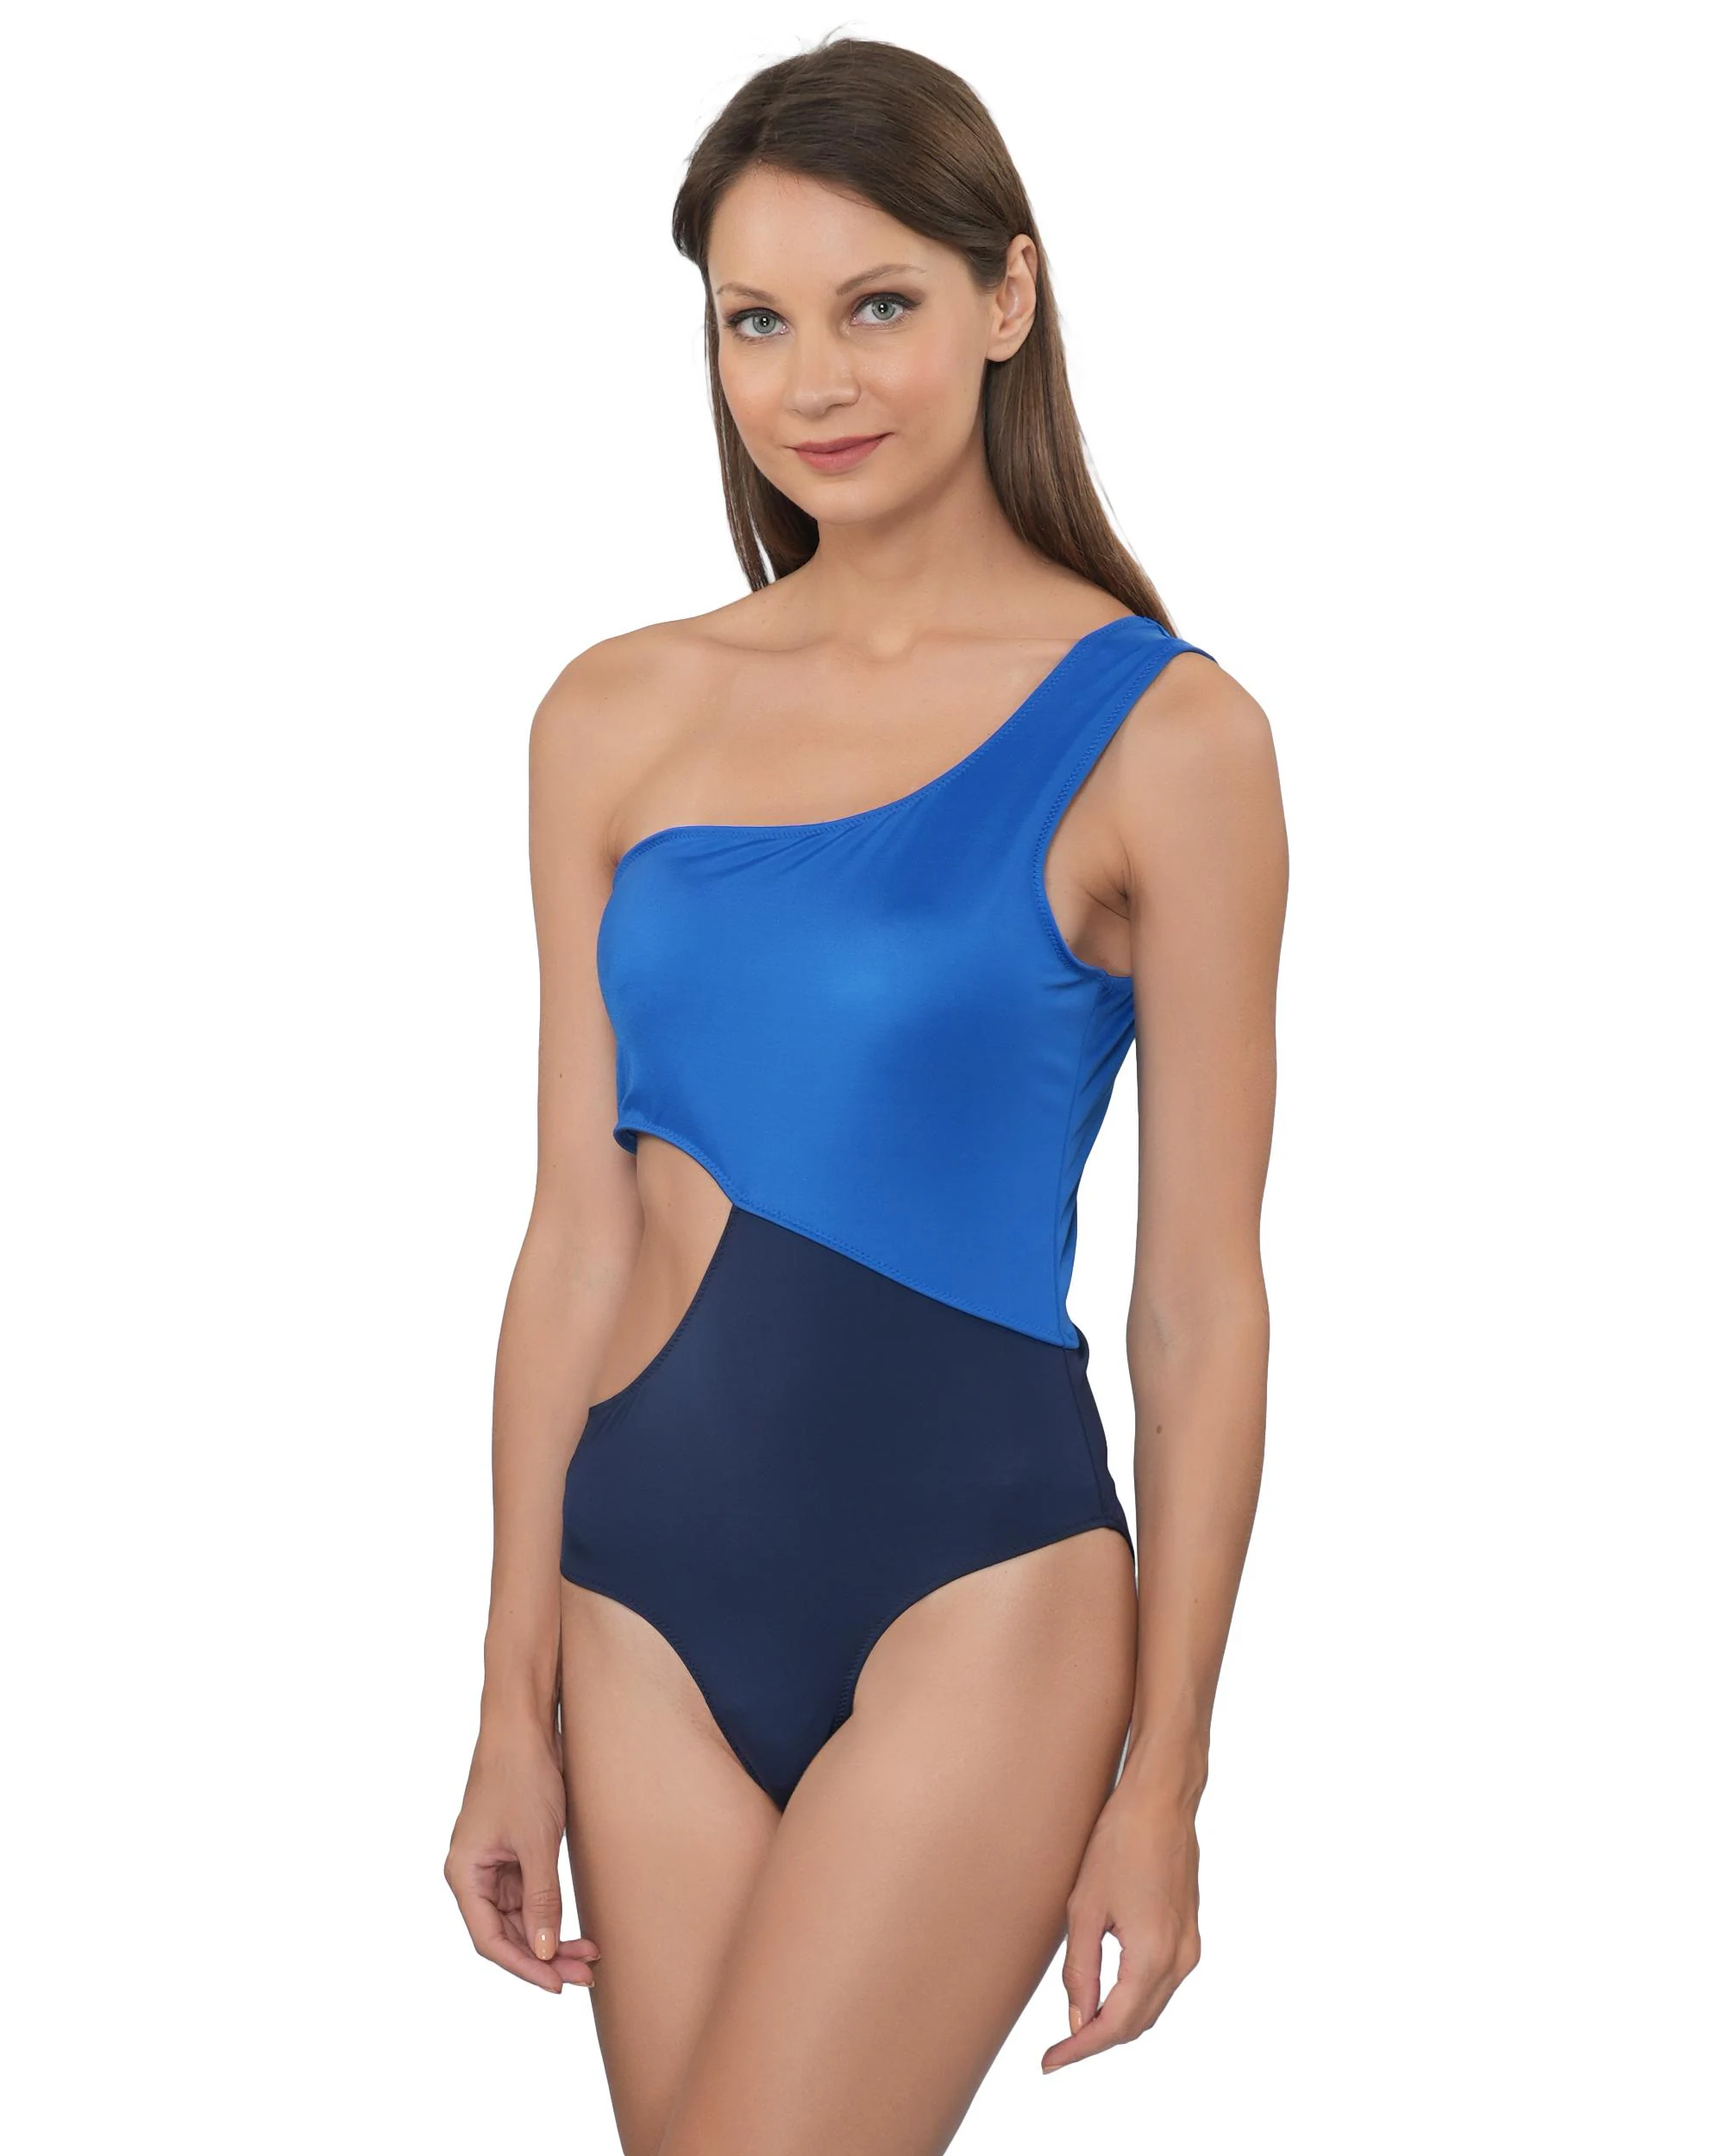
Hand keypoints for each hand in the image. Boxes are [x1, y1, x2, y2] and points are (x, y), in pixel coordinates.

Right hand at [445, 1719, 600, 1994]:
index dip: (523, 1967)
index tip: (558, 1985)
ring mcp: (492, 1864)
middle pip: (506, 1933)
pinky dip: (552, 1911)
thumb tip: (544, 1951)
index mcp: (464, 1874)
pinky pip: (529, 1895)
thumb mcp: (536, 1843)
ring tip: (590, 1955)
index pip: (490, 1940)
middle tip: (586, 1974)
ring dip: (552, 1937)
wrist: (525, 1726)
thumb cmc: (523, 1777)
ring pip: (521, 1918)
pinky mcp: (512, 1852)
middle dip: (544, 1955)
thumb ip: (541, 1900)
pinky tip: (576, 1928)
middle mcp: (472, 1874)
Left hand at [1041, 1781, 1200, 2071]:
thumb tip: (1078, 2020)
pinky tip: (1107, 1996)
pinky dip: (1134, 1999)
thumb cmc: (1118, 1844)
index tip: (1049, 2062)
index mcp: (1153, 1956)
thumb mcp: (1085, 1909)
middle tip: (1058, 2049)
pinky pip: (1161, 1984)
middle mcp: (1180, 1959)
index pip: (1115, 2025)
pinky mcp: (1190, 1934)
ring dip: (1117, 2022)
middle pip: (1137, 2023)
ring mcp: (1190, 1947)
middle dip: (1097, 2040)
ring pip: (1152, 2006)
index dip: (1080, 2049)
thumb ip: (1081, 1970)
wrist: (1161, 1801)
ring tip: (1076, 2027)